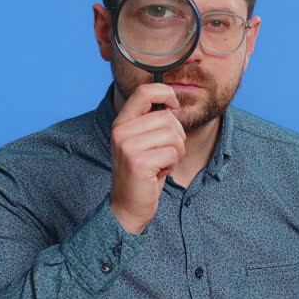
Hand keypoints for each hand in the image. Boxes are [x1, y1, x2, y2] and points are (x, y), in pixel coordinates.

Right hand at [108, 83, 185, 233]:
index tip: (174, 105)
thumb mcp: (143, 142)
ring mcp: (127, 146)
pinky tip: (159, 173)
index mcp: (122, 122)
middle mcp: (121, 131)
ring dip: (176, 152)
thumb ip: (153, 121)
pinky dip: (172, 165)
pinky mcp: (138, 162)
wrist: (128, 206)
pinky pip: (172, 153)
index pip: (144, 91)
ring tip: (161, 163)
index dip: (166, 93)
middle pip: (167, 118)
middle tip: (165, 153)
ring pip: (173, 135)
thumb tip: (173, 102)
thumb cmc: (143, 173)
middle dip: (177, 136)